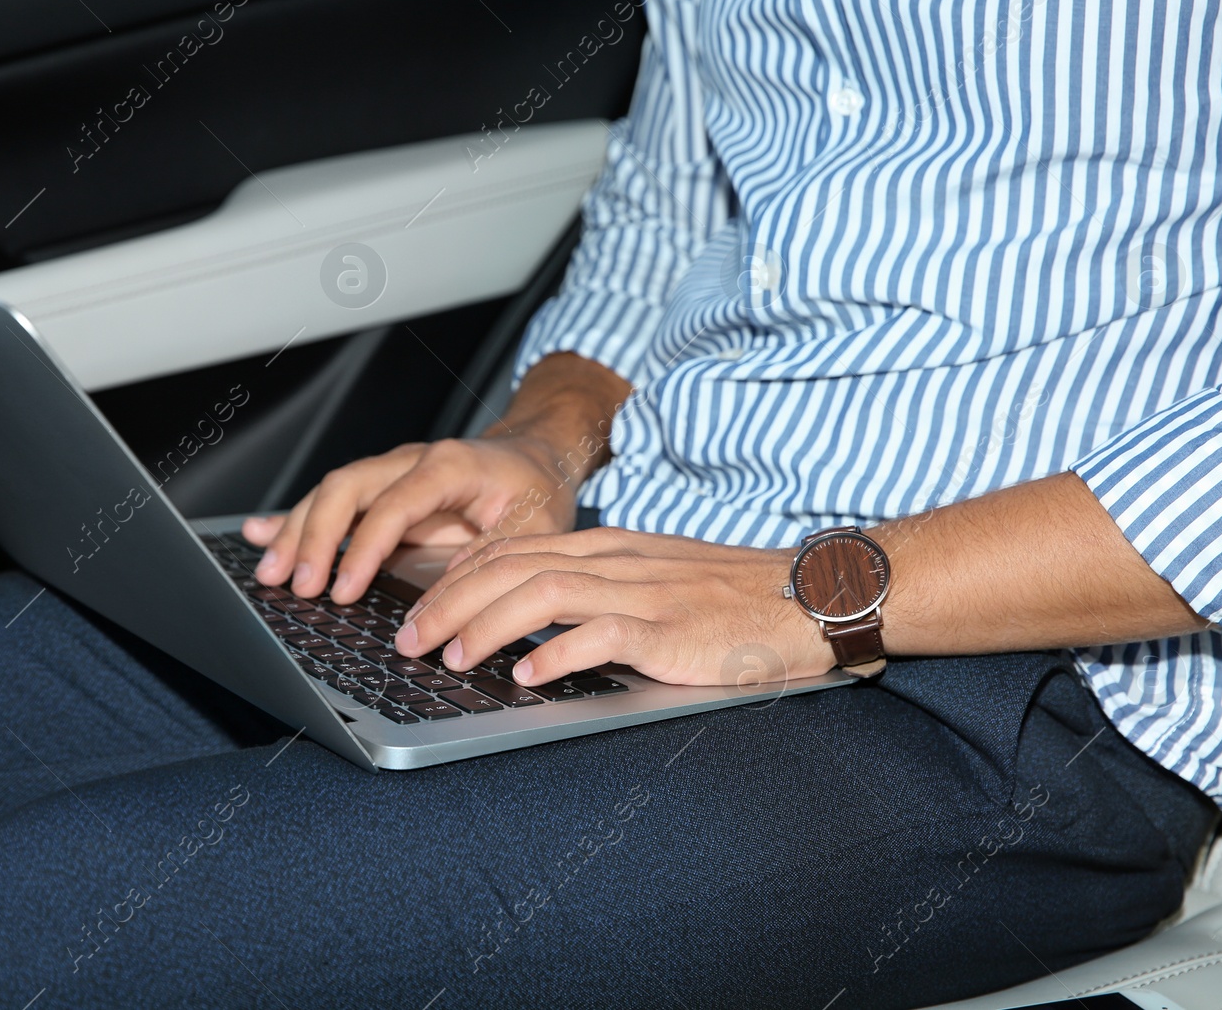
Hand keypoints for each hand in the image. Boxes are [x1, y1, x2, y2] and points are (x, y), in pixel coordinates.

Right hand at [242, 435, 578, 602]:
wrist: (538, 457)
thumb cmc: (539, 493)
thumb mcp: (533, 531)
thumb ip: (487, 562)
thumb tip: (439, 607)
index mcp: (449, 466)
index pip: (392, 504)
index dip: (363, 548)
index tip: (344, 591)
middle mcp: (411, 462)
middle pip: (346, 488)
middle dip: (314, 537)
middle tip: (297, 586)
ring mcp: (391, 474)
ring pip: (331, 494)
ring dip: (296, 532)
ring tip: (270, 573)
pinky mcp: (382, 492)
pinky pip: (333, 503)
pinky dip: (294, 519)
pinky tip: (257, 533)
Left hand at [393, 528, 833, 685]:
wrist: (813, 596)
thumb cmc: (737, 598)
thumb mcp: (659, 580)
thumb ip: (603, 591)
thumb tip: (538, 626)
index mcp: (612, 547)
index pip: (514, 547)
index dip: (458, 574)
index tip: (422, 605)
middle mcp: (618, 560)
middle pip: (511, 566)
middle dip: (448, 600)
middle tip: (408, 639)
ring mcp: (644, 592)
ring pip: (541, 593)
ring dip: (483, 626)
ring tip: (448, 657)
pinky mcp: (670, 631)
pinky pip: (599, 634)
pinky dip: (553, 654)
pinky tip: (523, 675)